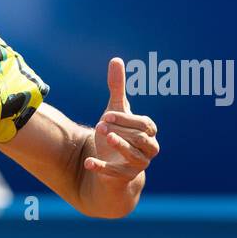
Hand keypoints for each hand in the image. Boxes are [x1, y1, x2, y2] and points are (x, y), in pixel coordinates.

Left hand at [83, 57, 159, 182]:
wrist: (112, 163)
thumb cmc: (117, 132)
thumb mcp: (115, 110)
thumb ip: (117, 88)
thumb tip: (116, 59)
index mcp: (149, 131)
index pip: (143, 124)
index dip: (125, 119)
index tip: (106, 114)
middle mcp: (149, 148)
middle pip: (140, 139)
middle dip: (121, 130)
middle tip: (100, 124)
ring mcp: (138, 165)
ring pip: (133, 156)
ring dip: (118, 146)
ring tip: (102, 136)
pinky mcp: (124, 177)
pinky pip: (115, 173)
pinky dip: (101, 168)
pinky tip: (88, 162)